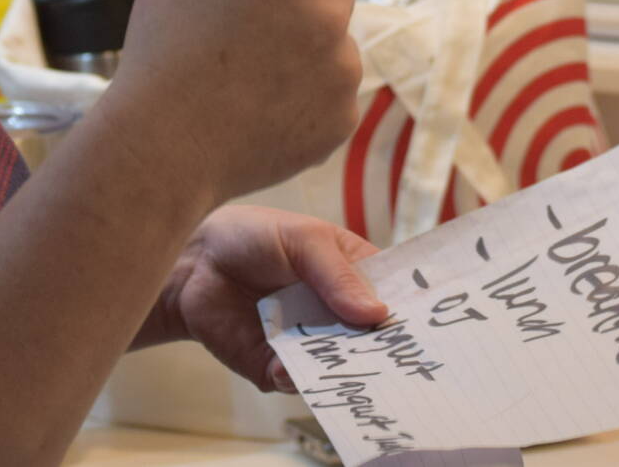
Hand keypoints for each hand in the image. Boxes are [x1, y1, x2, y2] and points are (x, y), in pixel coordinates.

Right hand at [109, 0, 375, 203]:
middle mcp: (329, 19)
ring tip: (248, 71)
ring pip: (336, 42)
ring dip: (308, 44)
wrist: (164, 148)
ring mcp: (340, 74)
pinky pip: (334, 92)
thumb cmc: (162, 51)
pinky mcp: (340, 120)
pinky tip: (260, 104)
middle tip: (251, 17)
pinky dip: (309, 92)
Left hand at [143, 205, 388, 392]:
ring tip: (335, 363)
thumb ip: (336, 274)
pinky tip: (284, 364)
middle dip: (379, 352)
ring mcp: (308, 344)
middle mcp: (335, 315)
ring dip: (337, 369)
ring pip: (337, 368)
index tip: (425, 329)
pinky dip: (294, 376)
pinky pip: (295, 381)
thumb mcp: (302, 239)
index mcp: (352, 275)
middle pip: (370, 342)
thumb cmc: (252, 236)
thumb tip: (376, 313)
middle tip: (389, 359)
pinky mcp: (275, 366)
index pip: (392, 299)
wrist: (193, 261)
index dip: (409, 314)